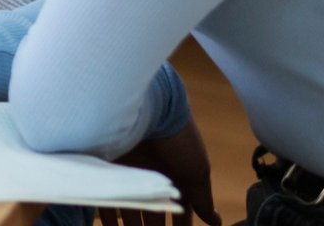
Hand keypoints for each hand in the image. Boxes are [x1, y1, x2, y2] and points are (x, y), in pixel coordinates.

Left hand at [99, 118, 219, 225]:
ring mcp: (129, 171)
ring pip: (130, 207)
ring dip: (132, 225)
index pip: (179, 208)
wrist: (150, 110)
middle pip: (152, 210)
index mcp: (175, 176)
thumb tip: (216, 222)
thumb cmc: (179, 140)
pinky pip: (107, 196)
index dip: (180, 225)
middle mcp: (151, 174)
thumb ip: (202, 198)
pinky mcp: (109, 168)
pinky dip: (110, 215)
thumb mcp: (196, 171)